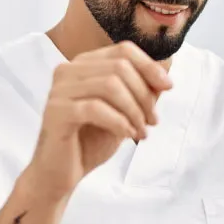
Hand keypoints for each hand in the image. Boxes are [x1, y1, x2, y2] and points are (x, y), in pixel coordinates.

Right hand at [26, 41, 172, 198]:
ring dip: (134, 110)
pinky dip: (119, 122)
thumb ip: (141, 91)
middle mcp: (68, 70)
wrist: (60, 173)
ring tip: (141, 132)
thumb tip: (165, 72)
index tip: (168, 88)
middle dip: (144, 95)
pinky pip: (95, 108)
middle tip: (152, 121)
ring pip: (110, 85)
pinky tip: (127, 135)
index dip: (150, 66)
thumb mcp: (124, 112)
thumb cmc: (90, 141)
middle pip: (120, 67)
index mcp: (83, 64)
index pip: (123, 50)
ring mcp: (59, 90)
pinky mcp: (56, 112)